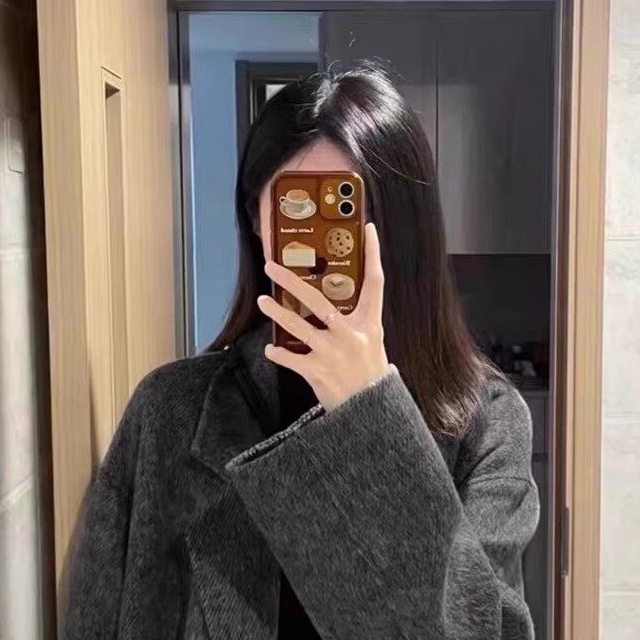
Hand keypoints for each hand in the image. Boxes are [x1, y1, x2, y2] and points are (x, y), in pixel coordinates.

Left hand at [257, 221, 389, 410]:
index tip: (369, 230)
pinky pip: (290, 359)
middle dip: (292, 281)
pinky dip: (278, 353)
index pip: (375, 282)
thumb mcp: (372, 343)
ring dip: (277, 313)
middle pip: (318, 300)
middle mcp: (350, 335)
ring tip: (264, 301)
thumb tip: (334, 305)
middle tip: (272, 267)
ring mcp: (332, 353)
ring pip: (298, 326)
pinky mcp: (317, 372)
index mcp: (369, 324)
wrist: (372, 410)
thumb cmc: (370, 375)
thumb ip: (355, 323)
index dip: (373, 254)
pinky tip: (270, 348)